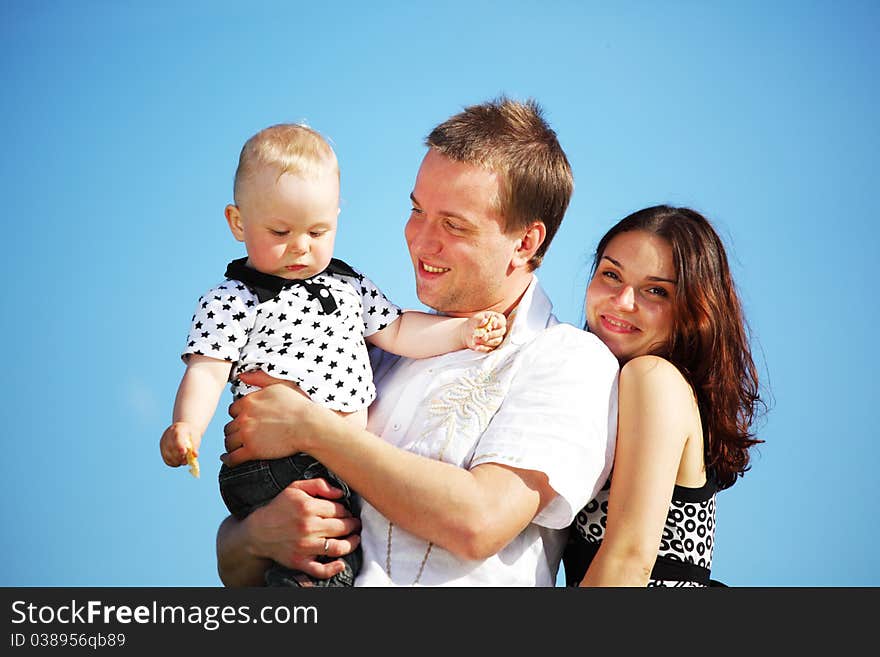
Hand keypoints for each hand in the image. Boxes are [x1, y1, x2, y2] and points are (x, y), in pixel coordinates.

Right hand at [160, 421, 199, 466]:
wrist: (185, 428)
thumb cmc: (192, 434)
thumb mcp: (196, 437)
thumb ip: (195, 445)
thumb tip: (195, 455)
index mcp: (178, 428)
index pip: (177, 437)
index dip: (179, 445)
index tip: (184, 453)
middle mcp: (168, 434)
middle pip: (170, 447)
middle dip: (178, 457)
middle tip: (186, 462)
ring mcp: (164, 441)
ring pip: (166, 454)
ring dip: (175, 461)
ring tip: (184, 462)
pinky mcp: (162, 447)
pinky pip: (165, 458)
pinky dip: (172, 462)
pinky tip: (178, 462)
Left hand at [221, 370, 319, 467]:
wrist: (308, 425)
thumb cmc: (298, 406)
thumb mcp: (279, 386)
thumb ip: (259, 379)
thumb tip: (242, 375)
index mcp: (249, 401)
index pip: (232, 410)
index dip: (238, 416)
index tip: (243, 421)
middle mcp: (244, 417)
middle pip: (229, 427)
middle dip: (234, 431)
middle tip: (240, 435)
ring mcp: (247, 435)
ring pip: (229, 442)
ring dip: (231, 445)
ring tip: (235, 448)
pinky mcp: (252, 450)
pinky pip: (233, 458)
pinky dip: (229, 460)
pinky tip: (229, 460)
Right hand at [244, 478, 361, 577]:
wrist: (258, 531)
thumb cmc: (279, 508)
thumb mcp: (295, 488)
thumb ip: (319, 485)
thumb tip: (341, 493)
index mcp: (307, 507)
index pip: (339, 509)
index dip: (346, 510)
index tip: (346, 512)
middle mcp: (308, 527)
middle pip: (342, 527)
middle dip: (352, 525)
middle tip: (355, 524)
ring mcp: (305, 546)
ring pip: (338, 547)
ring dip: (351, 543)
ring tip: (355, 539)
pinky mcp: (300, 561)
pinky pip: (321, 570)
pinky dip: (334, 568)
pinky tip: (342, 563)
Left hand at [462, 311, 506, 351]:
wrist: (468, 331)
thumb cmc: (474, 323)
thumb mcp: (475, 319)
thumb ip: (480, 320)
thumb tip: (485, 321)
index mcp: (497, 318)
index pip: (502, 321)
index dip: (498, 324)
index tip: (492, 326)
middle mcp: (500, 328)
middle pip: (501, 332)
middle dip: (491, 335)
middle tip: (483, 336)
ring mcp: (497, 338)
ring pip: (496, 341)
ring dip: (486, 342)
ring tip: (476, 340)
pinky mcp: (493, 346)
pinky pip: (491, 349)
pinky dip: (483, 348)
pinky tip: (477, 347)